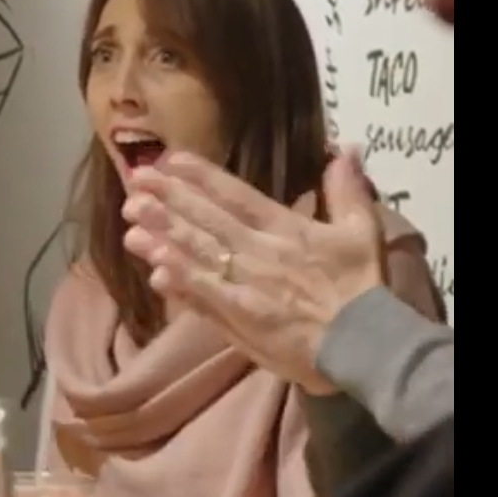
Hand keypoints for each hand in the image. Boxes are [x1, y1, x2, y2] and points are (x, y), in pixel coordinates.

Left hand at [120, 148, 385, 393]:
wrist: (366, 347)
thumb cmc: (363, 290)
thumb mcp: (362, 234)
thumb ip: (346, 192)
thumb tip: (343, 149)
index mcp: (287, 230)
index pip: (238, 196)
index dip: (203, 177)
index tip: (173, 160)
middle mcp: (260, 253)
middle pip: (207, 221)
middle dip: (169, 199)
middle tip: (135, 181)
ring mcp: (246, 288)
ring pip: (198, 256)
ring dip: (163, 236)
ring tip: (131, 219)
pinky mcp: (240, 321)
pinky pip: (204, 297)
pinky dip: (180, 283)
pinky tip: (154, 271)